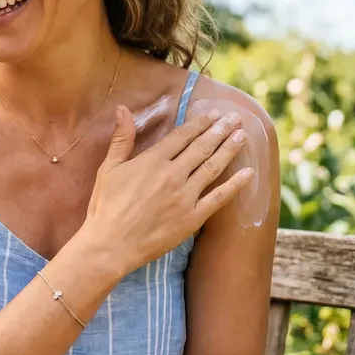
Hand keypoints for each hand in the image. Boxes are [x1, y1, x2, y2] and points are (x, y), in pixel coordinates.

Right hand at [81, 105, 253, 275]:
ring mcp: (184, 197)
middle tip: (235, 118)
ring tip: (243, 135)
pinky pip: (218, 198)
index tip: (213, 114)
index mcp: (152, 161)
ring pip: (213, 167)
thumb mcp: (108, 169)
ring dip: (229, 149)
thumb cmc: (105, 207)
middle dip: (220, 130)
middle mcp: (172, 175)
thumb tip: (122, 108)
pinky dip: (235, 184)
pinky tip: (248, 172)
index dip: (199, 123)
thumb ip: (121, 138)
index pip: (182, 136)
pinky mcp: (192, 218)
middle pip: (202, 147)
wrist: (110, 245)